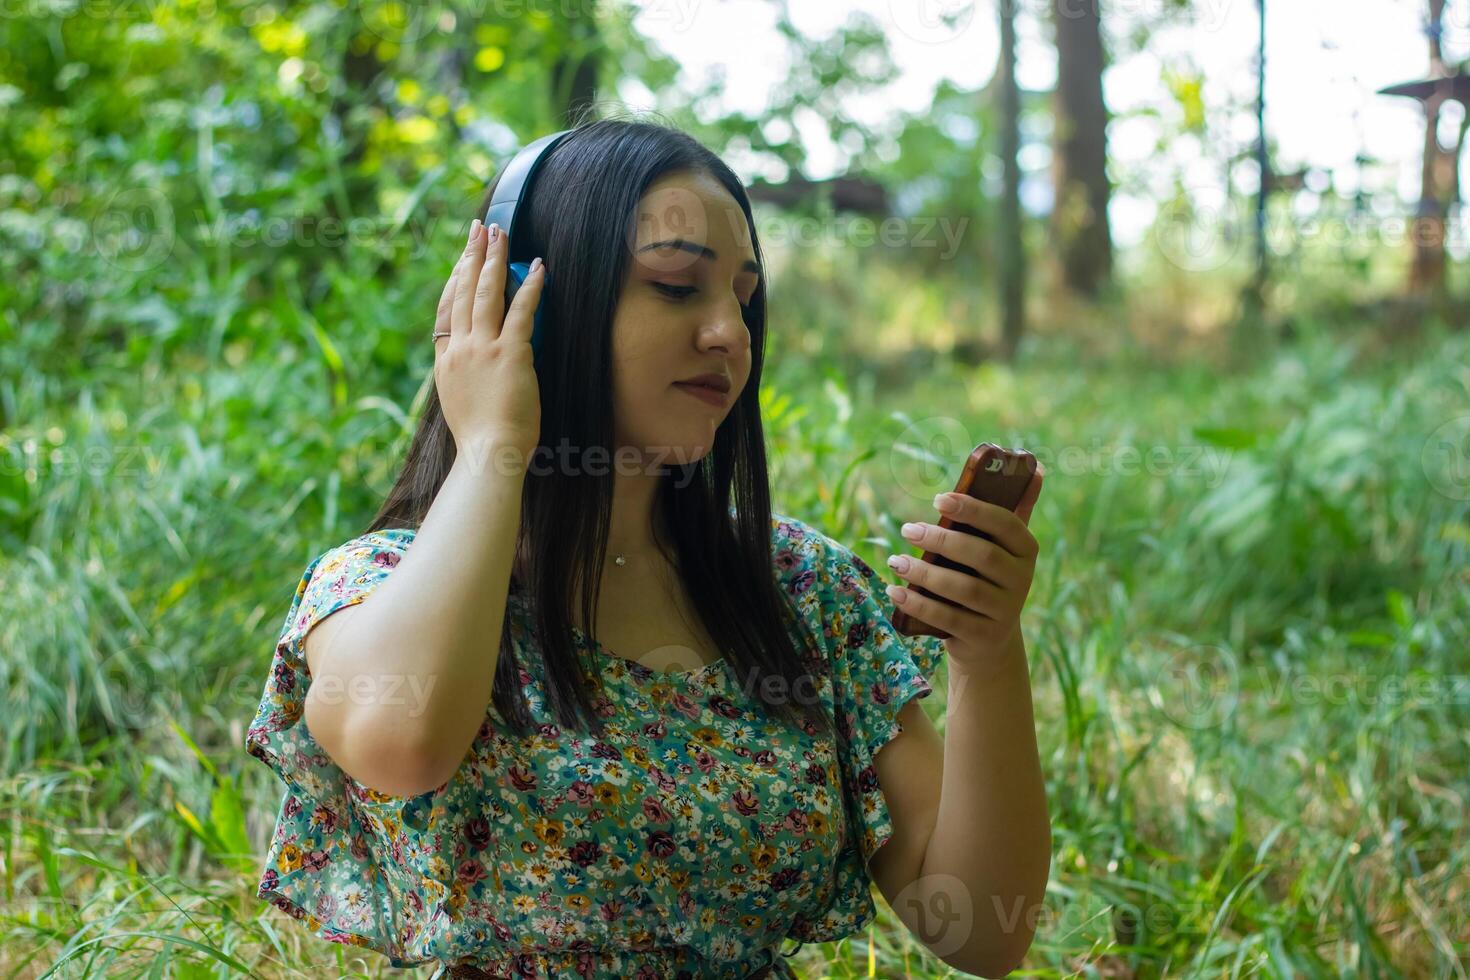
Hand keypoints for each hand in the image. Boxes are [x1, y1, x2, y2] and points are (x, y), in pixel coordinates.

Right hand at [433, 218, 545, 463]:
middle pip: (463, 291)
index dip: (454, 280)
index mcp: (446, 361)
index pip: (447, 310)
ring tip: (501, 233)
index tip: (462, 258)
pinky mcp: (511, 353)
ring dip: (494, 258)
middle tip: (479, 228)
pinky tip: (538, 266)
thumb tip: (475, 362)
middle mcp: (460, 349)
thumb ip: (465, 375)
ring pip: (486, 293)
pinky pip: (522, 311)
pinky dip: (531, 286)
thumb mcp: (461, 401)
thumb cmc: (482, 438)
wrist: (487, 453)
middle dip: (471, 255)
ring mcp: (483, 349)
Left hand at [885, 464, 1044, 672]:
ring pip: (964, 589)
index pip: (1005, 523)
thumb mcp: (1004, 548)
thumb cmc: (989, 578)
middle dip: (941, 540)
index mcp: (1027, 550)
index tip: (939, 499)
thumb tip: (1036, 466)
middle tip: (907, 529)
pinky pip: (948, 619)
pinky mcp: (984, 637)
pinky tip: (895, 591)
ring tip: (896, 560)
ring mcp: (1005, 612)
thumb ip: (1015, 509)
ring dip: (925, 573)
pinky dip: (919, 605)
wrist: (990, 640)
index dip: (973, 510)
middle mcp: (1022, 581)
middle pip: (982, 555)